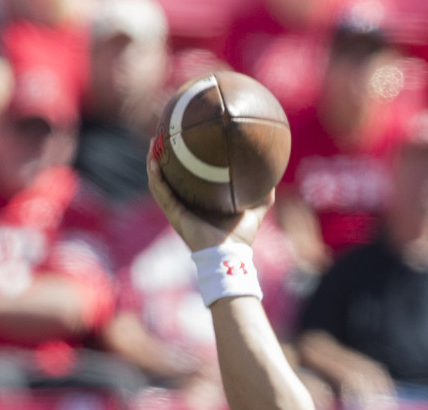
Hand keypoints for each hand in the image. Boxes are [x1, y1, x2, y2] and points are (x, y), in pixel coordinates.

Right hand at [145, 149, 271, 254]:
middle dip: (164, 156)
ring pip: (159, 182)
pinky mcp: (175, 215)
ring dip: (153, 162)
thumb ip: (263, 195)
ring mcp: (177, 210)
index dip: (183, 161)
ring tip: (153, 142)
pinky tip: (154, 162)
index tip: (184, 140)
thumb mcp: (255, 210)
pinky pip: (161, 193)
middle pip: (169, 177)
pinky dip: (156, 177)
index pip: (187, 178)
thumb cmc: (240, 238)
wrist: (229, 255)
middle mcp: (185, 204)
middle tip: (163, 135)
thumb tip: (274, 177)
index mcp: (199, 202)